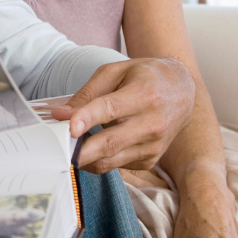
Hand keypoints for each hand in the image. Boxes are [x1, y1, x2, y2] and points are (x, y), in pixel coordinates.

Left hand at [51, 57, 193, 173]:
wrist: (181, 91)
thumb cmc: (144, 77)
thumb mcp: (115, 72)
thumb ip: (87, 94)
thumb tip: (61, 114)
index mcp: (144, 95)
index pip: (111, 109)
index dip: (87, 118)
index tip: (68, 127)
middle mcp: (152, 123)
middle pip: (110, 143)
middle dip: (80, 150)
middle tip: (56, 151)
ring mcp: (153, 145)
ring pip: (110, 160)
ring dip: (85, 158)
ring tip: (68, 148)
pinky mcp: (150, 160)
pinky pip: (117, 165)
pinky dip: (100, 159)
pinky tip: (93, 147)